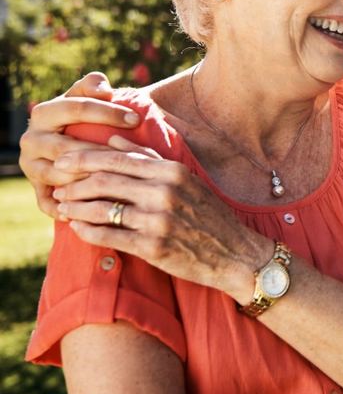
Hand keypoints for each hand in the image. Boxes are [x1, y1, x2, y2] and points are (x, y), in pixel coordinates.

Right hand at [19, 72, 141, 216]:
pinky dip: (71, 208)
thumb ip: (92, 85)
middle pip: (68, 147)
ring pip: (60, 176)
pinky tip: (97, 208)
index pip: (77, 109)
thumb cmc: (84, 114)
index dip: (108, 112)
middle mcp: (31, 140)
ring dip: (88, 180)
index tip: (136, 118)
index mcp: (43, 113)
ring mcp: (31, 167)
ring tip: (119, 181)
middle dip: (102, 151)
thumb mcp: (85, 96)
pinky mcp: (36, 190)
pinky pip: (50, 203)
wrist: (67, 138)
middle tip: (131, 155)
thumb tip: (103, 88)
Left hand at [52, 141, 268, 298]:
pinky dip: (89, 232)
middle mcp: (165, 192)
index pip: (118, 158)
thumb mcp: (186, 179)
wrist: (235, 253)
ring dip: (77, 207)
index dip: (84, 158)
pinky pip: (110, 236)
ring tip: (62, 208)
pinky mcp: (154, 247)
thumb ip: (150, 159)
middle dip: (74, 182)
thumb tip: (115, 139)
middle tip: (56, 186)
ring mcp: (159, 220)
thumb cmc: (209, 215)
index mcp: (172, 172)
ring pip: (103, 208)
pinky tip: (78, 230)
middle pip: (105, 180)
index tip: (63, 161)